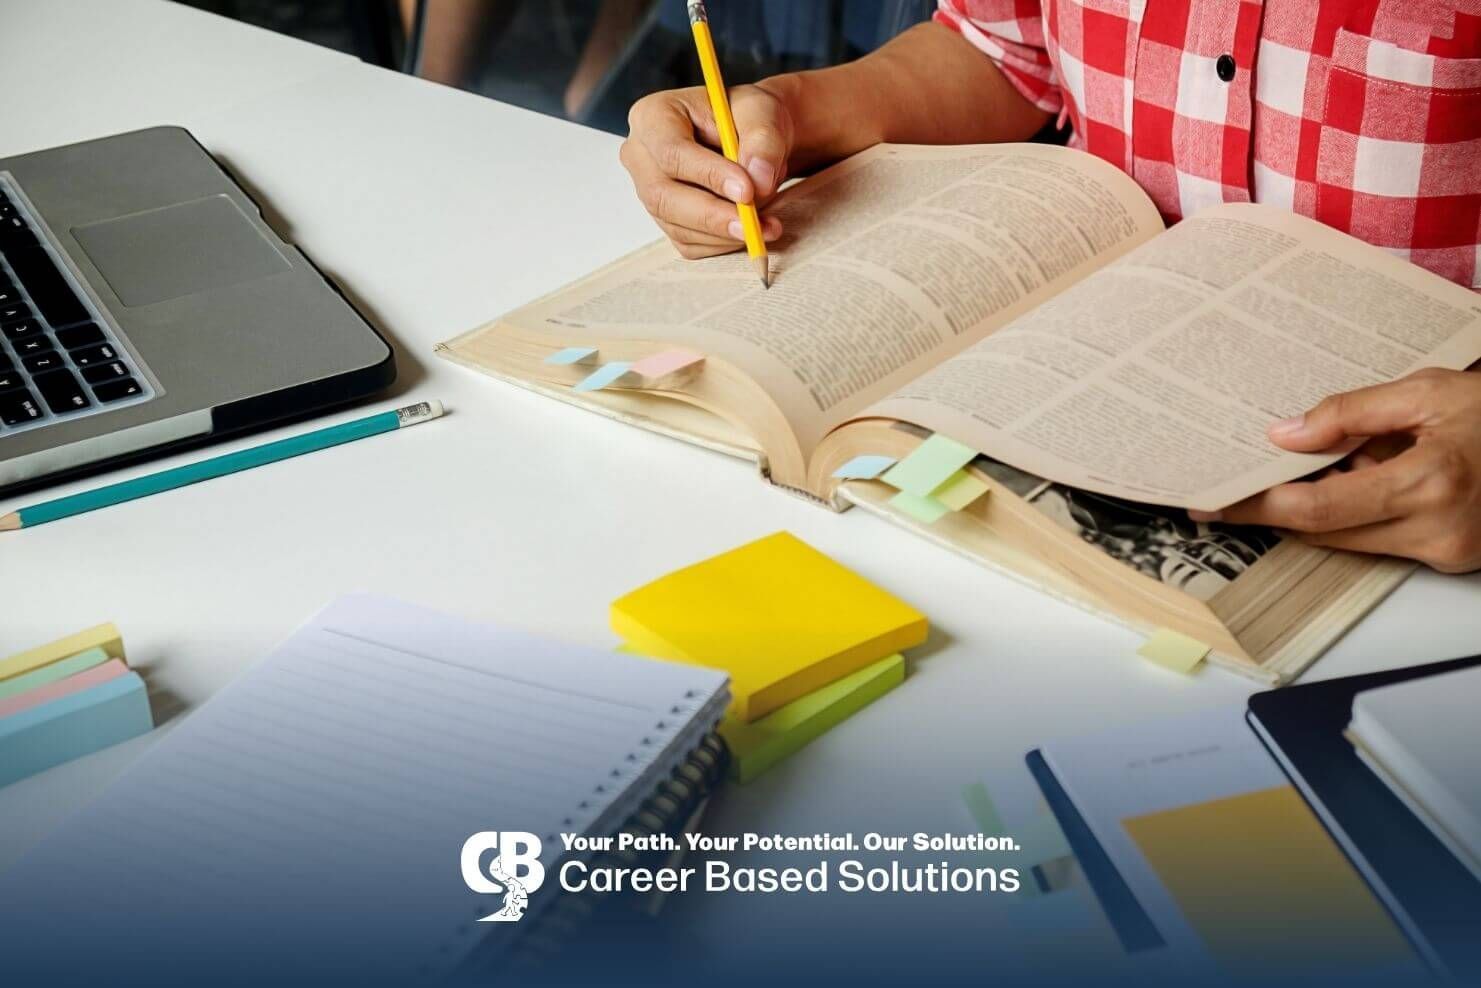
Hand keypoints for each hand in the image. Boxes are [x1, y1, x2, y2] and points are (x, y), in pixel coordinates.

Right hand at [619, 84, 789, 258]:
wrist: (748, 135)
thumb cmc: (747, 116)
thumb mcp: (761, 111)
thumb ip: (762, 141)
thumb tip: (759, 182)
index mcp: (653, 116)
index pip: (671, 151)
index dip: (708, 175)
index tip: (746, 190)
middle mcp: (641, 156)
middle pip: (663, 196)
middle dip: (712, 215)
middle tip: (752, 226)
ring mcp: (649, 192)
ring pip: (677, 226)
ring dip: (724, 233)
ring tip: (767, 226)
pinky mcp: (666, 219)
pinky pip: (689, 243)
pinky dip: (723, 243)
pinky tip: (752, 230)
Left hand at [1190, 368, 1480, 571]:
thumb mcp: (1428, 391)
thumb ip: (1351, 413)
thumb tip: (1284, 434)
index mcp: (1429, 483)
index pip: (1315, 510)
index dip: (1257, 508)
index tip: (1213, 504)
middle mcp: (1437, 529)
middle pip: (1324, 533)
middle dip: (1277, 509)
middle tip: (1233, 488)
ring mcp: (1447, 552)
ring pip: (1349, 540)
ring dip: (1321, 509)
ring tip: (1308, 467)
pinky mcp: (1452, 560)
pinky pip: (1380, 541)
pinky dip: (1358, 513)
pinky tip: (1361, 477)